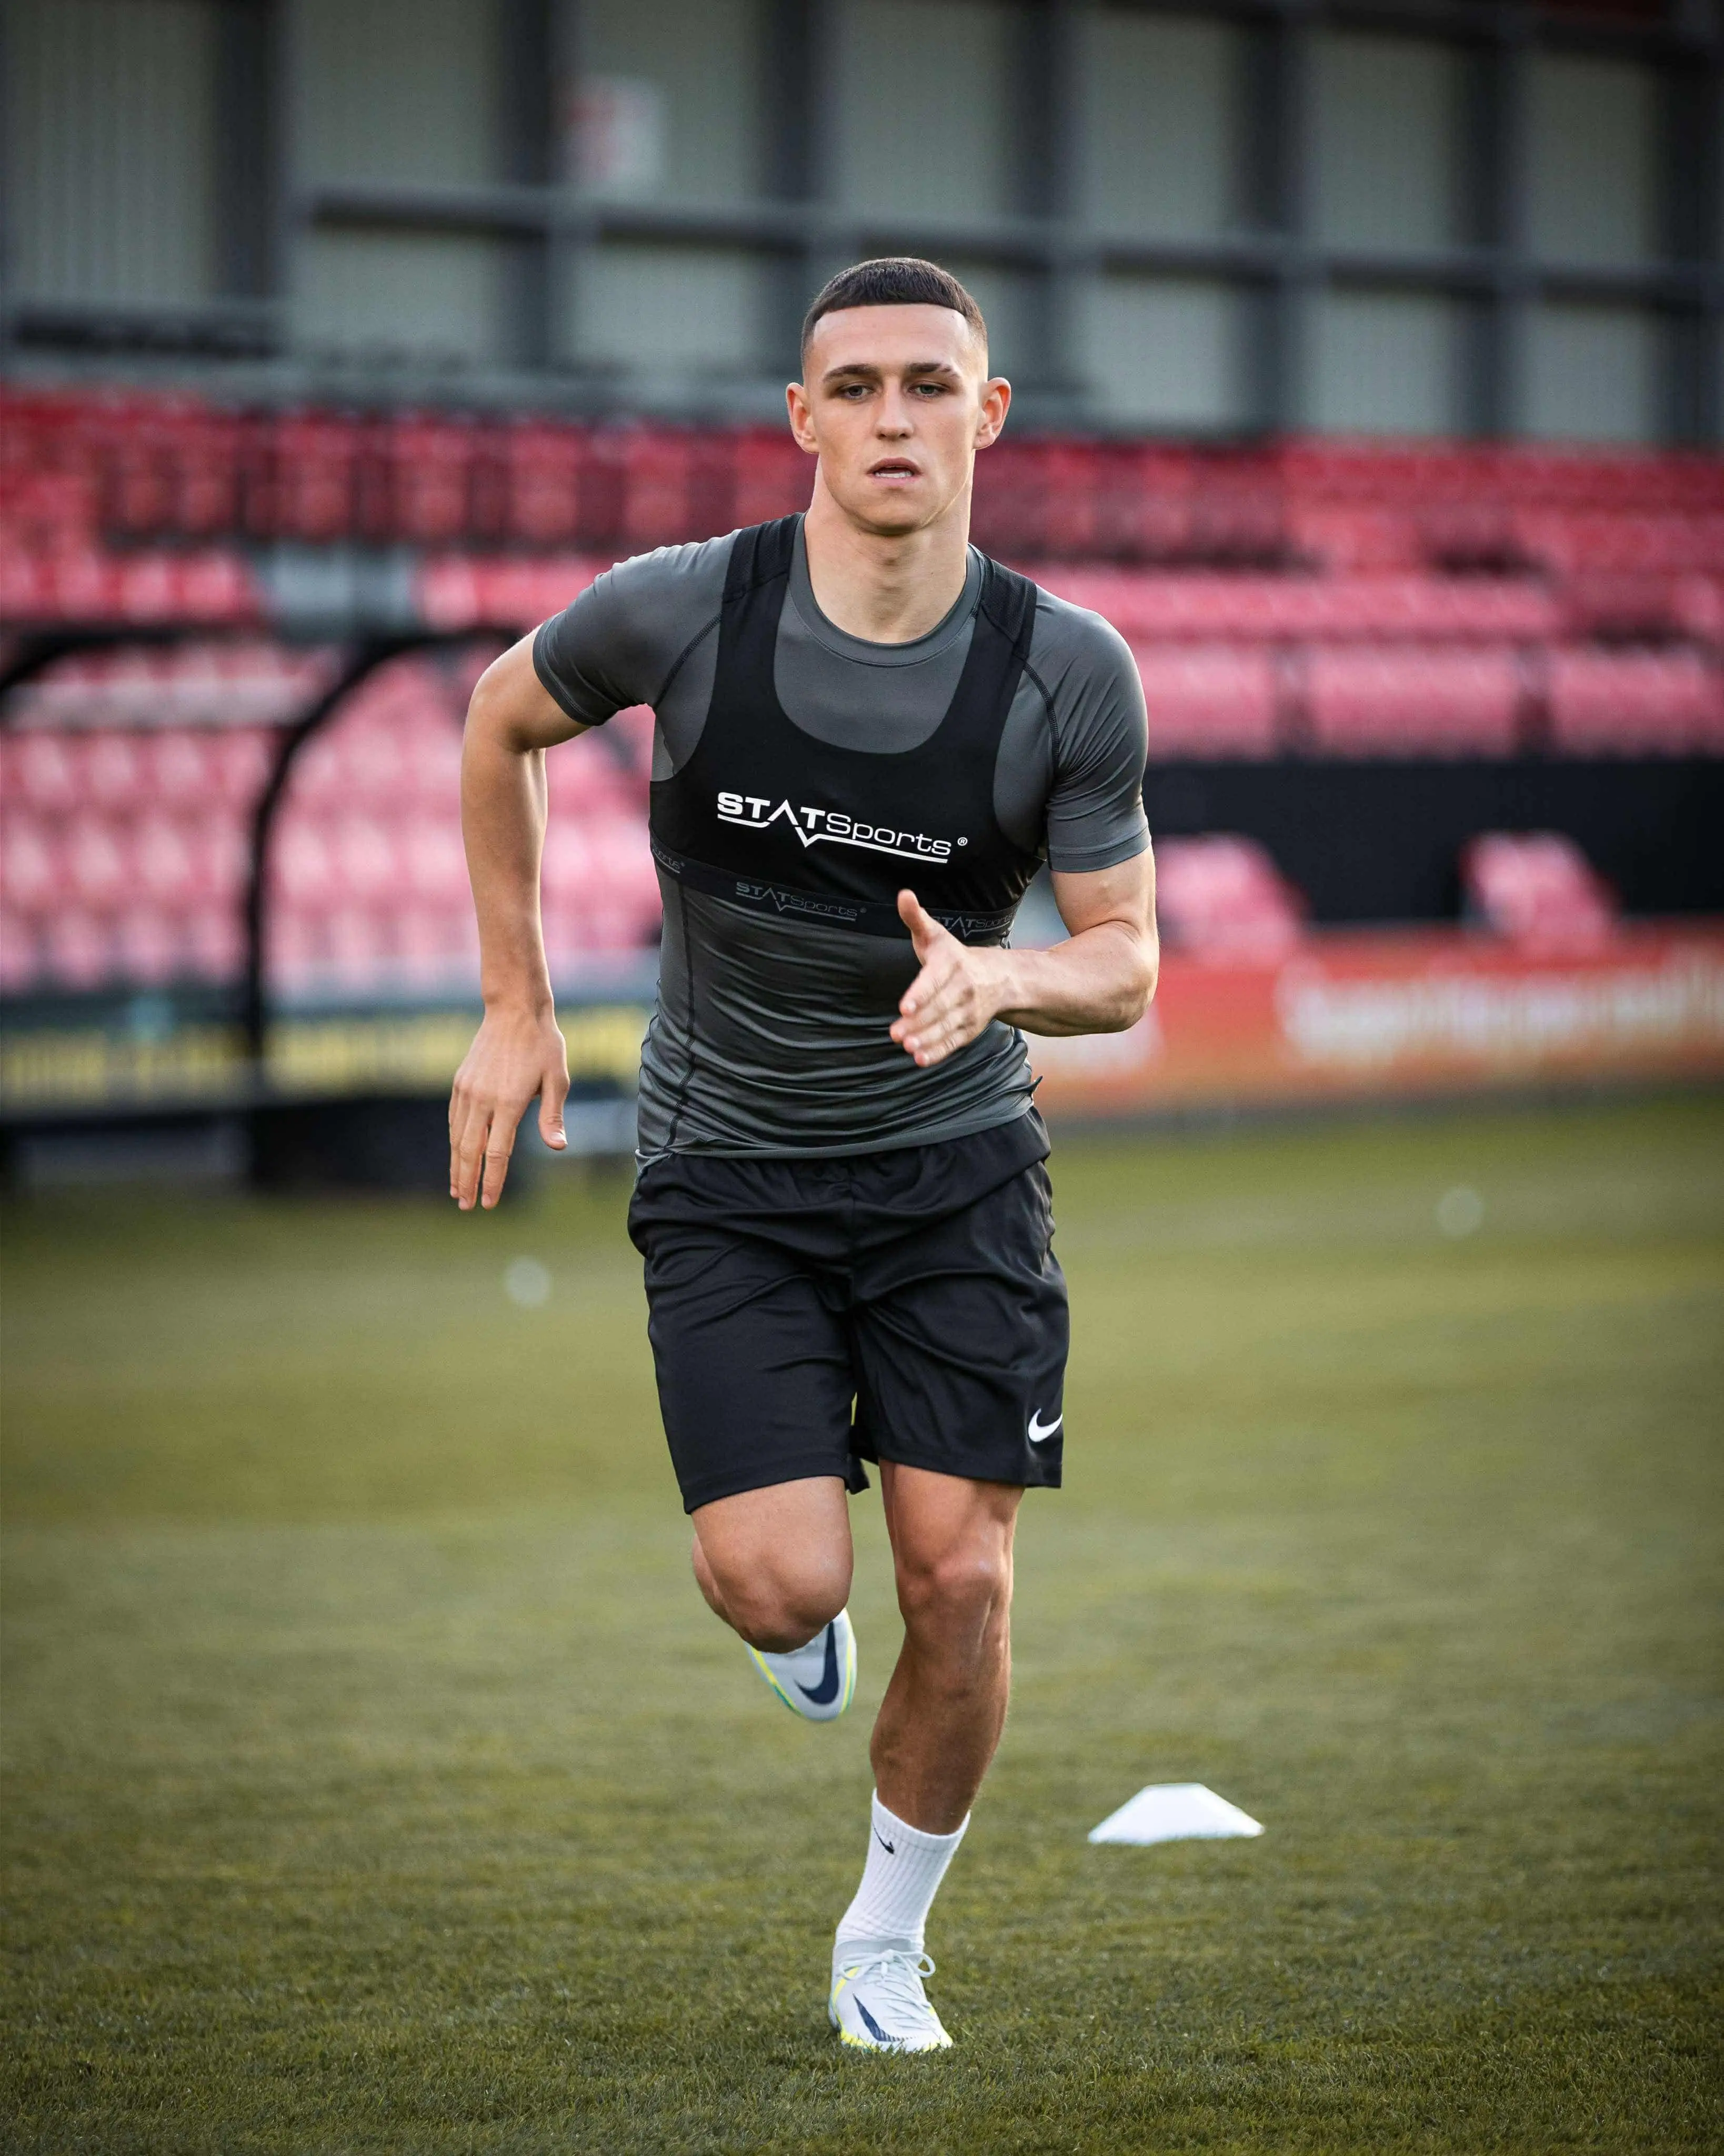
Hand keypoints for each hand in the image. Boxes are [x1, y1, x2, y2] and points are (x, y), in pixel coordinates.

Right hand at [448, 1005, 569, 1209]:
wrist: (514, 1010)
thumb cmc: (543, 1045)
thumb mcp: (557, 1079)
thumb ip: (553, 1116)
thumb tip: (558, 1147)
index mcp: (508, 1102)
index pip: (496, 1153)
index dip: (491, 1181)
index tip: (488, 1203)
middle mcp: (482, 1099)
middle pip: (469, 1151)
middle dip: (467, 1181)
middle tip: (465, 1206)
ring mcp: (467, 1090)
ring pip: (457, 1137)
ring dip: (456, 1165)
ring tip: (457, 1189)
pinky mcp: (460, 1083)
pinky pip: (454, 1119)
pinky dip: (454, 1140)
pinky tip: (456, 1154)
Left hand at [889, 890, 1013, 1067]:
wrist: (998, 977)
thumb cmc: (952, 956)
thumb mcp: (934, 934)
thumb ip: (915, 917)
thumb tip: (903, 894)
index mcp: (952, 964)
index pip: (934, 980)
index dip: (921, 994)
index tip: (905, 1006)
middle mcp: (963, 989)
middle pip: (939, 1007)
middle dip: (918, 1022)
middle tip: (896, 1034)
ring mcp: (968, 1012)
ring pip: (946, 1027)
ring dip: (927, 1039)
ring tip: (908, 1048)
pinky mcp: (969, 1029)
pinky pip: (953, 1042)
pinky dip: (938, 1052)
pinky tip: (921, 1059)